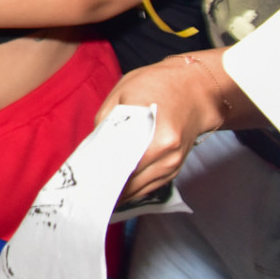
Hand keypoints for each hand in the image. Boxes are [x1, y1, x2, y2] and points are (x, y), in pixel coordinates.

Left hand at [94, 51, 238, 202]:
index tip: (83, 179)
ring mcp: (174, 162)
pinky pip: (152, 185)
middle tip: (86, 189)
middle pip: (131, 180)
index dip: (100, 173)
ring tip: (98, 194)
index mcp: (155, 134)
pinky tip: (119, 189)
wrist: (197, 88)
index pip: (121, 163)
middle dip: (108, 186)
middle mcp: (168, 153)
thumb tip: (94, 147)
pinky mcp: (177, 167)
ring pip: (142, 188)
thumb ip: (106, 121)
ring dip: (121, 192)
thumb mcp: (123, 93)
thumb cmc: (158, 85)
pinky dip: (135, 188)